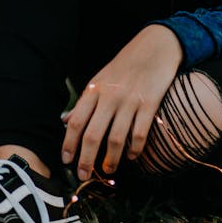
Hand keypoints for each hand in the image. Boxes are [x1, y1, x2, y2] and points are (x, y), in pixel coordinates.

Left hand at [61, 25, 182, 179]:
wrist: (155, 47)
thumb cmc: (125, 65)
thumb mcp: (100, 79)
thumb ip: (85, 102)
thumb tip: (65, 122)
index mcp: (94, 90)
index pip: (76, 122)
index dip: (69, 144)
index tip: (66, 161)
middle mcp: (110, 96)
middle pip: (93, 135)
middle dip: (86, 160)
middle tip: (84, 175)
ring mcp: (130, 101)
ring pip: (116, 139)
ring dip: (111, 160)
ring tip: (108, 170)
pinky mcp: (150, 104)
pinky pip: (139, 133)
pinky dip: (135, 149)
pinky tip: (131, 156)